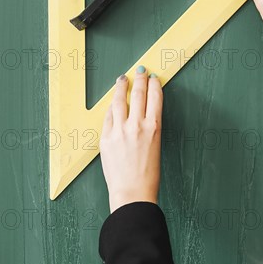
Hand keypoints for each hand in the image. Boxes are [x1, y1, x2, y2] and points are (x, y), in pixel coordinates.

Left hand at [100, 68, 162, 212]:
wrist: (133, 192)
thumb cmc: (148, 174)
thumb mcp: (156, 145)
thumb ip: (149, 127)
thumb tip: (141, 113)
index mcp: (155, 127)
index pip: (155, 97)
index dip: (154, 84)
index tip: (153, 78)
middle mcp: (138, 125)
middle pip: (138, 93)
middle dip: (139, 79)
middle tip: (140, 71)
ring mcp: (120, 130)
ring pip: (119, 100)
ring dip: (121, 87)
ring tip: (122, 79)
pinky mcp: (106, 137)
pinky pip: (108, 117)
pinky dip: (111, 108)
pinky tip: (112, 103)